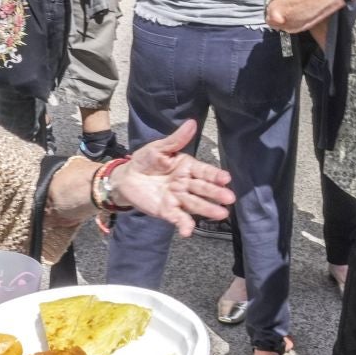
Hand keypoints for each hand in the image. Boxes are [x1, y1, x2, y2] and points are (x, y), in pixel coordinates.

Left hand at [111, 120, 237, 235]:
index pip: (204, 171)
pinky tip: (188, 231)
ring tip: (221, 214)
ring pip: (195, 204)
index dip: (215, 175)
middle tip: (229, 198)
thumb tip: (192, 123)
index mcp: (187, 167)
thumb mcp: (159, 148)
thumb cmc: (145, 160)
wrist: (126, 177)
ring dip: (207, 209)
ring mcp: (178, 198)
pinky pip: (177, 218)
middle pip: (203, 189)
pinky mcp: (167, 211)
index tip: (226, 178)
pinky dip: (183, 225)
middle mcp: (186, 184)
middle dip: (216, 193)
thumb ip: (176, 139)